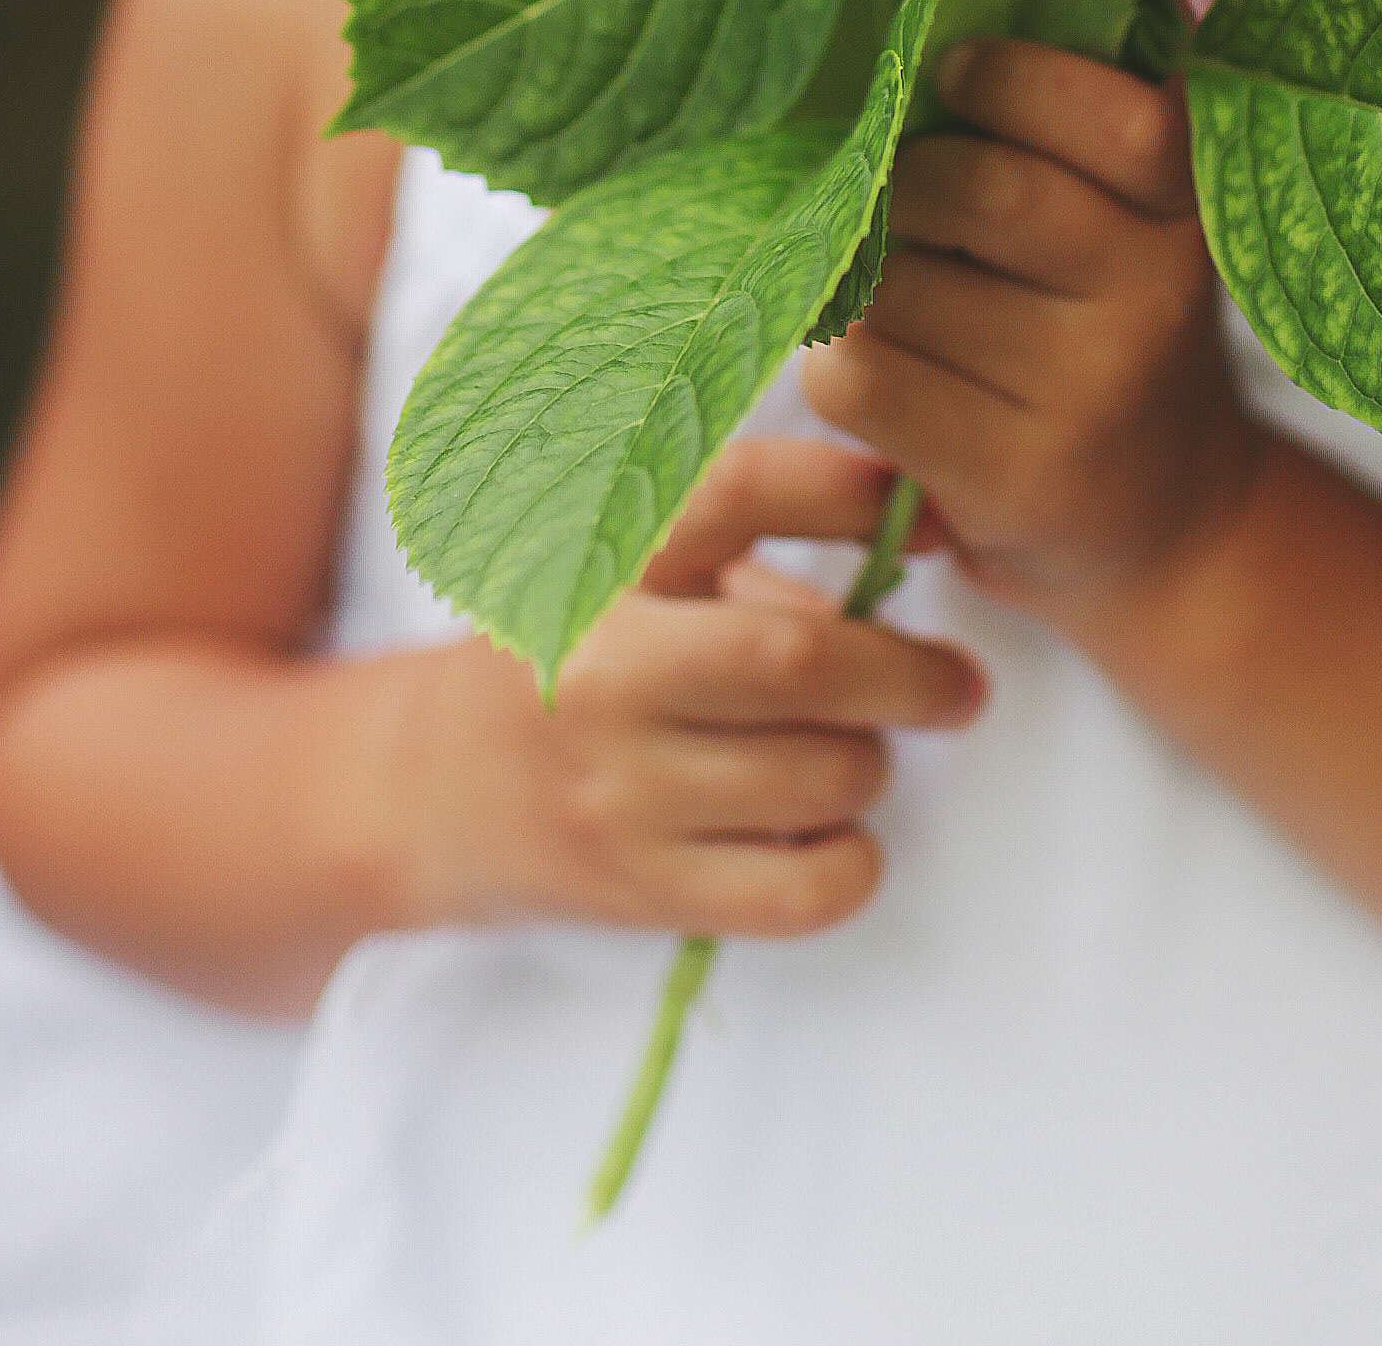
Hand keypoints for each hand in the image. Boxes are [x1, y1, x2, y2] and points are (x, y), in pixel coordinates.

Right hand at [385, 438, 984, 942]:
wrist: (425, 789)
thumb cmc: (561, 650)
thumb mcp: (618, 560)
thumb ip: (742, 546)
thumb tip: (905, 550)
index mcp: (599, 558)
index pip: (743, 490)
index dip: (853, 492)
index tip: (931, 519)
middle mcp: (601, 666)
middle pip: (803, 659)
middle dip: (912, 672)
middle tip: (955, 682)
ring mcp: (616, 788)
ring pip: (820, 776)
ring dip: (874, 763)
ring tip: (860, 750)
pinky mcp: (636, 890)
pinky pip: (799, 891)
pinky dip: (852, 863)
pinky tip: (833, 834)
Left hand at [800, 41, 1259, 618]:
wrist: (1164, 516)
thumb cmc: (1104, 319)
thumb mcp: (1129, 220)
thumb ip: (1057, 132)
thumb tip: (913, 33)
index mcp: (1188, 209)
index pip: (1122, 125)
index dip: (1015, 79)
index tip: (952, 71)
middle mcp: (1157, 300)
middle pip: (982, 192)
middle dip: (905, 179)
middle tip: (895, 192)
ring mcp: (1091, 396)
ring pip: (900, 287)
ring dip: (862, 279)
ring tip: (894, 292)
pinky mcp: (1018, 477)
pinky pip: (866, 378)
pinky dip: (838, 362)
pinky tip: (879, 367)